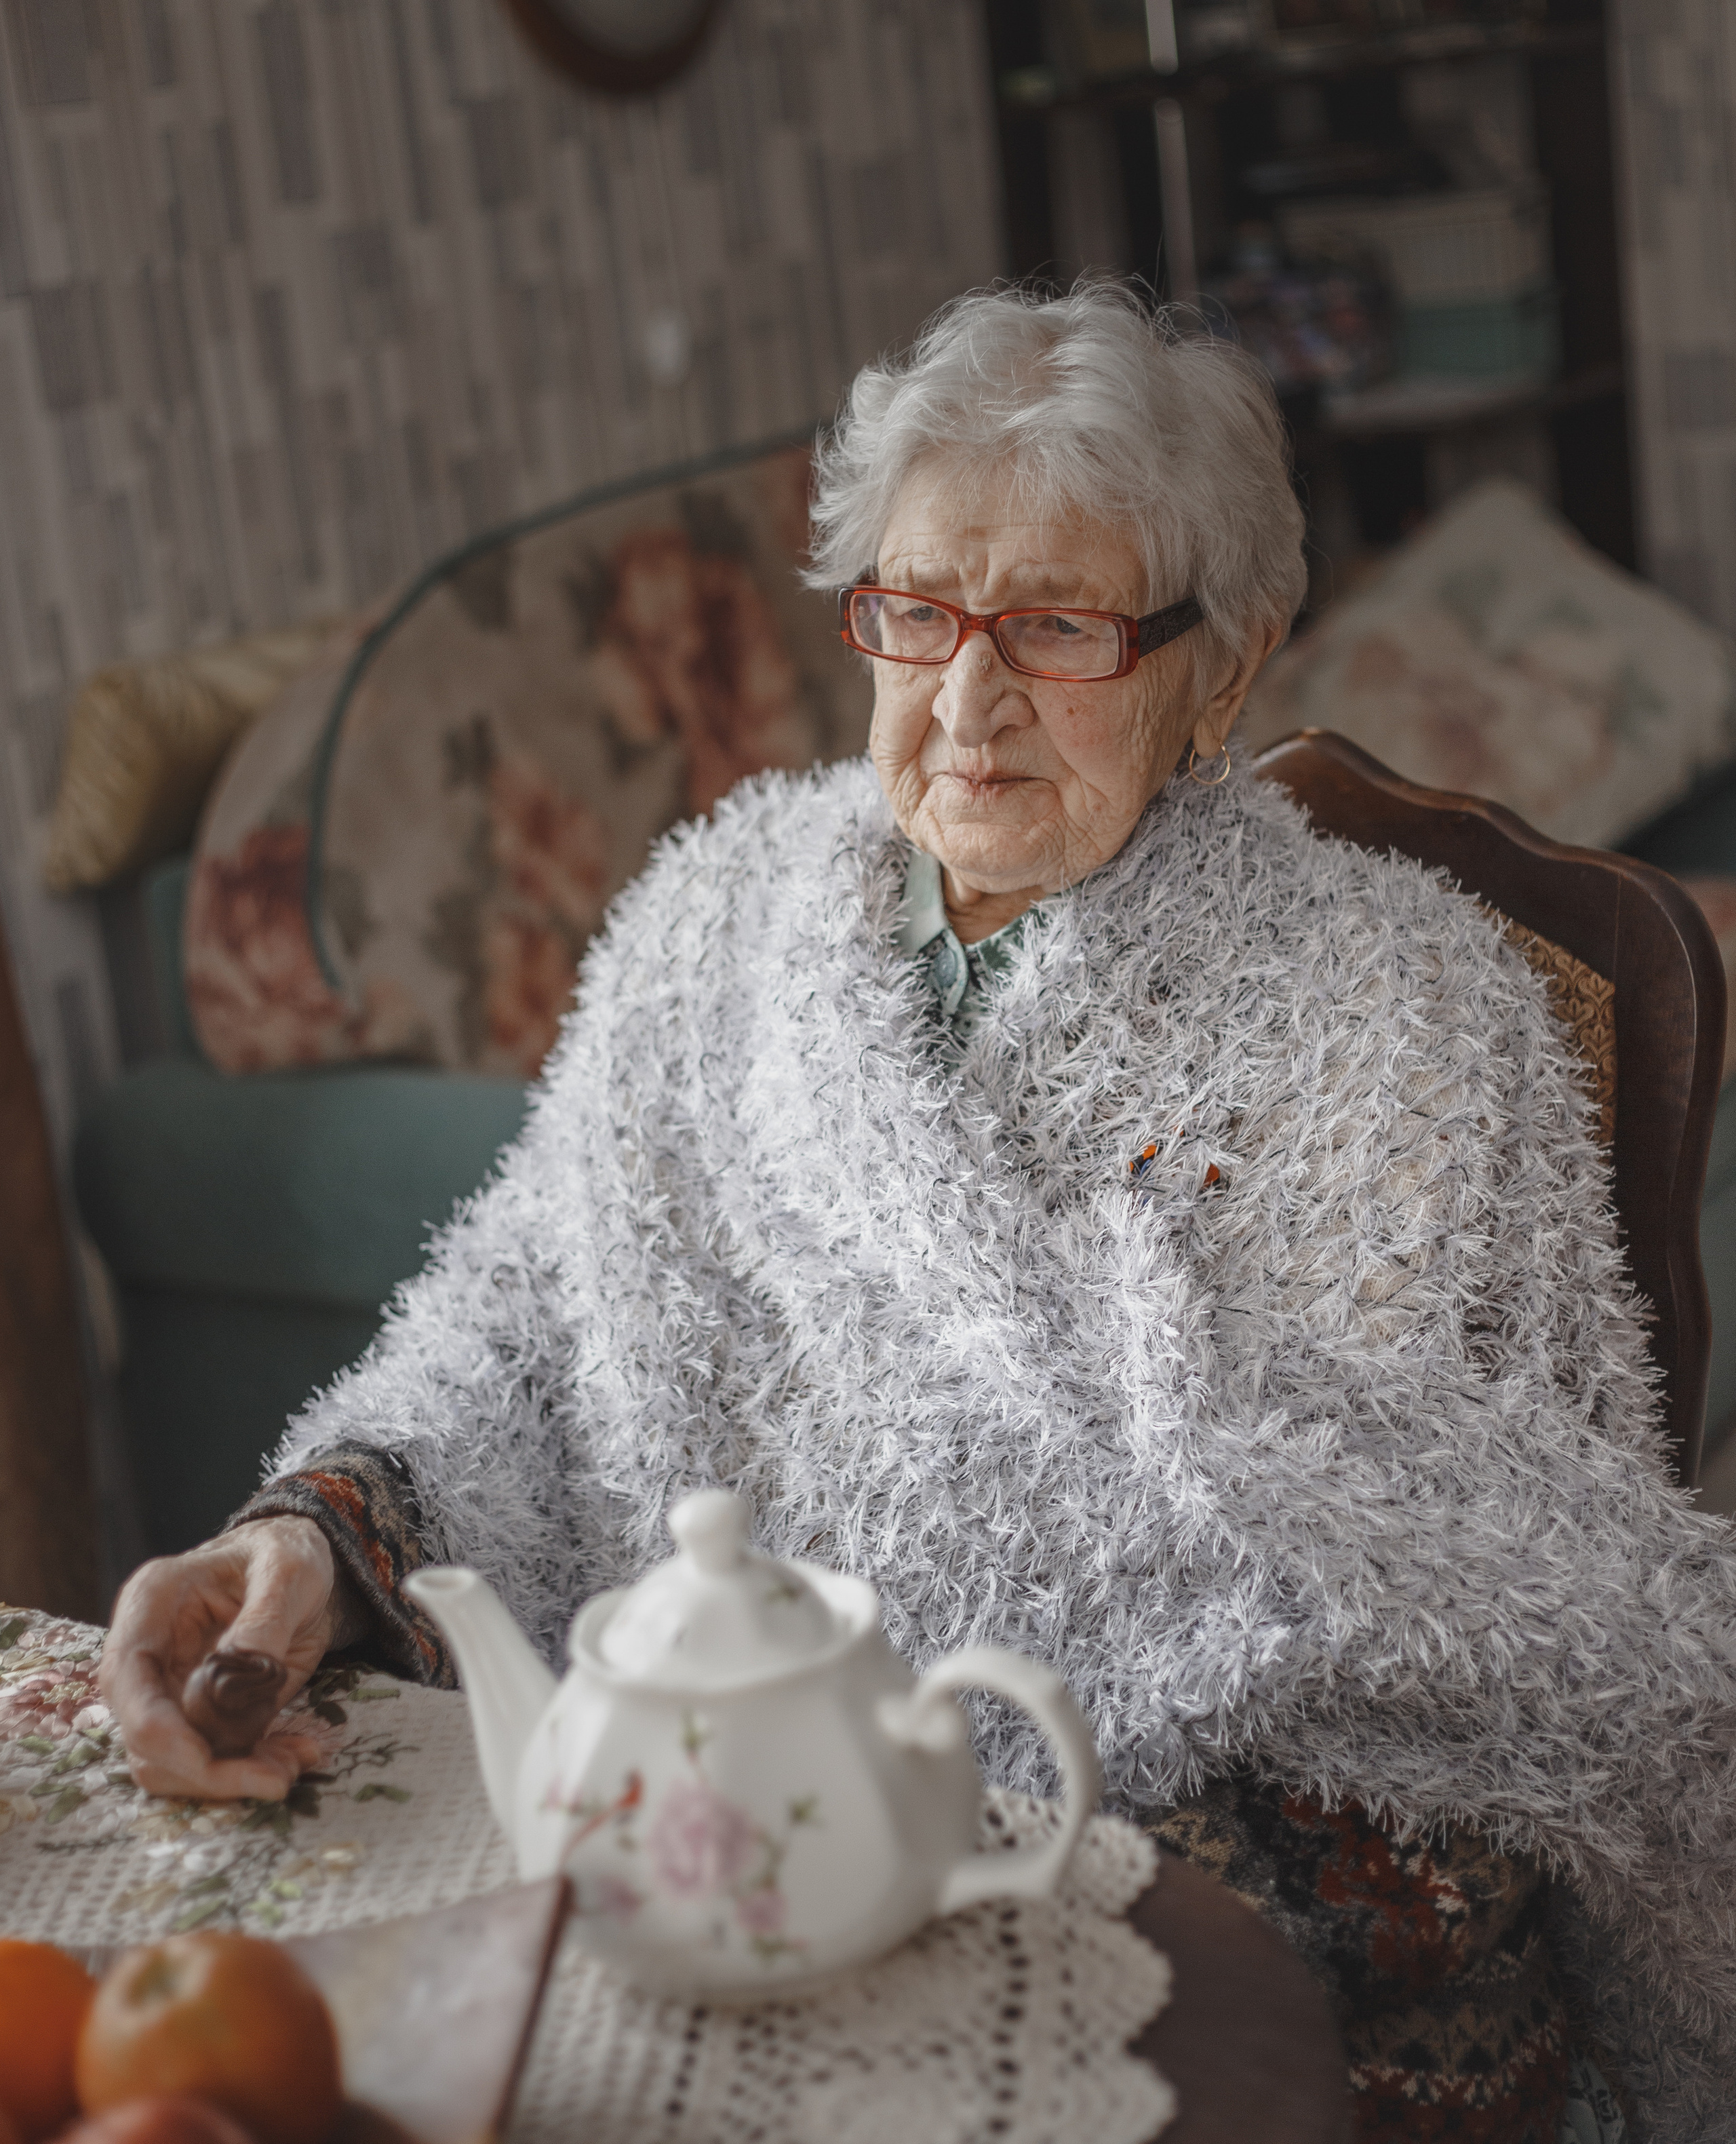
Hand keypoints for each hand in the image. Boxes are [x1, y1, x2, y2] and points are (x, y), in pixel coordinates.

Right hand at [98, 1517, 344, 1800]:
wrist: (300, 1564)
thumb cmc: (286, 1553)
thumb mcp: (289, 1570)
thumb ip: (264, 1619)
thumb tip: (240, 1671)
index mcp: (150, 1603)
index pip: (128, 1681)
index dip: (158, 1731)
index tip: (208, 1759)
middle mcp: (147, 1652)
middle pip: (145, 1736)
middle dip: (205, 1770)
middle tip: (276, 1779)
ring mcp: (169, 1687)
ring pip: (173, 1761)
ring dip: (230, 1777)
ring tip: (291, 1767)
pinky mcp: (200, 1713)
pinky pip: (211, 1756)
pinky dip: (250, 1767)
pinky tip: (296, 1755)